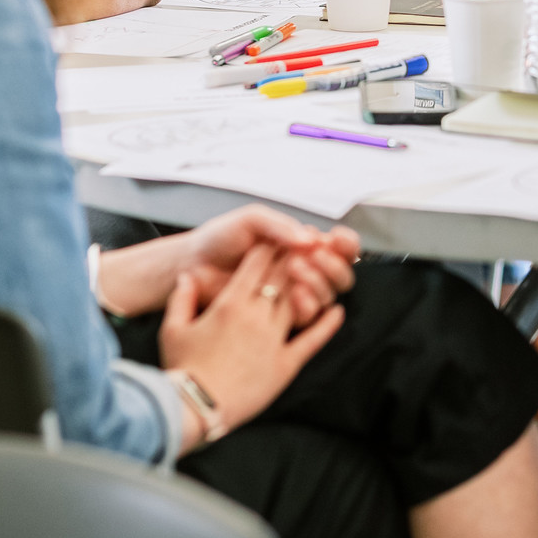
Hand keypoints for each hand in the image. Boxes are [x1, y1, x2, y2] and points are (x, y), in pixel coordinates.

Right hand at [160, 244, 343, 448]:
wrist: (196, 407)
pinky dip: (326, 324)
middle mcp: (256, 316)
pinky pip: (312, 339)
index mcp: (230, 304)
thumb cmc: (182, 369)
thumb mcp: (172, 329)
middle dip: (293, 258)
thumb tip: (186, 276)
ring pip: (298, 301)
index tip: (275, 239)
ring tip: (320, 270)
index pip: (256, 264)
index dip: (268, 247)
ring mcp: (274, 339)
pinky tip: (337, 311)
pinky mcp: (286, 364)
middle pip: (282, 277)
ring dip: (310, 283)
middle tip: (303, 246)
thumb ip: (181, 298)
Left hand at [178, 207, 358, 327]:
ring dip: (318, 282)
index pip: (340, 246)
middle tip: (311, 256)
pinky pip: (308, 318)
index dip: (345, 244)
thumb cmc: (220, 239)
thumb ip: (280, 226)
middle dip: (332, 265)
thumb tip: (310, 239)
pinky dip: (307, 305)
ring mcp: (293, 294)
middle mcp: (303, 268)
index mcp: (301, 243)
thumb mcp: (252, 219)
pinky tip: (295, 296)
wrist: (193, 265)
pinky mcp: (280, 318)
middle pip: (341, 273)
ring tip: (295, 270)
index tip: (334, 240)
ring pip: (328, 295)